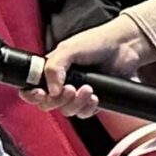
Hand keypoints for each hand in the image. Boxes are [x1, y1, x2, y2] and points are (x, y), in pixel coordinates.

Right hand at [38, 17, 153, 108]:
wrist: (124, 46)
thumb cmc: (96, 42)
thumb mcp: (69, 49)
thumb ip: (54, 68)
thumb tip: (51, 91)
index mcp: (51, 70)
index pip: (31, 88)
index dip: (31, 95)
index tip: (39, 93)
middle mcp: (61, 83)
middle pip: (48, 104)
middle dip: (57, 100)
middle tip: (70, 89)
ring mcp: (76, 94)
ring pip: (66, 111)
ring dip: (76, 103)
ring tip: (88, 89)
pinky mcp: (91, 101)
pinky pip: (83, 114)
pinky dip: (88, 108)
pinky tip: (95, 97)